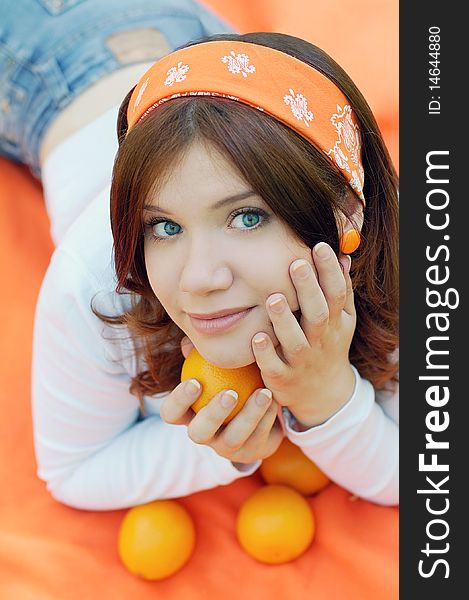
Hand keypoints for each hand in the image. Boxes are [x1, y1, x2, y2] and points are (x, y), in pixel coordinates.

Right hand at [160, 346, 283, 463]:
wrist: (259, 411)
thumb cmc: (231, 380)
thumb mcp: (218, 369)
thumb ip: (203, 356)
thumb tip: (190, 341)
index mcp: (189, 415)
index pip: (171, 414)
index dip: (178, 401)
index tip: (195, 381)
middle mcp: (204, 435)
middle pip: (198, 433)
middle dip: (213, 414)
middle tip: (230, 393)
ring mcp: (226, 448)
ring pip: (233, 439)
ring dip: (249, 416)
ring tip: (263, 393)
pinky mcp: (250, 453)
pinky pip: (258, 438)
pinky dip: (267, 418)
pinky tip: (276, 399)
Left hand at [251, 243, 355, 427]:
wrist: (323, 394)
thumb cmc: (328, 346)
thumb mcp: (342, 320)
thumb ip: (341, 290)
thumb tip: (342, 255)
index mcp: (335, 323)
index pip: (336, 294)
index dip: (329, 271)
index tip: (319, 246)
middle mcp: (320, 341)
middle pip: (317, 314)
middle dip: (308, 290)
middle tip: (296, 264)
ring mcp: (301, 361)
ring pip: (294, 341)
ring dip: (284, 320)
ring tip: (273, 298)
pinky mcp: (281, 377)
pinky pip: (273, 366)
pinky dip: (265, 353)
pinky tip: (257, 336)